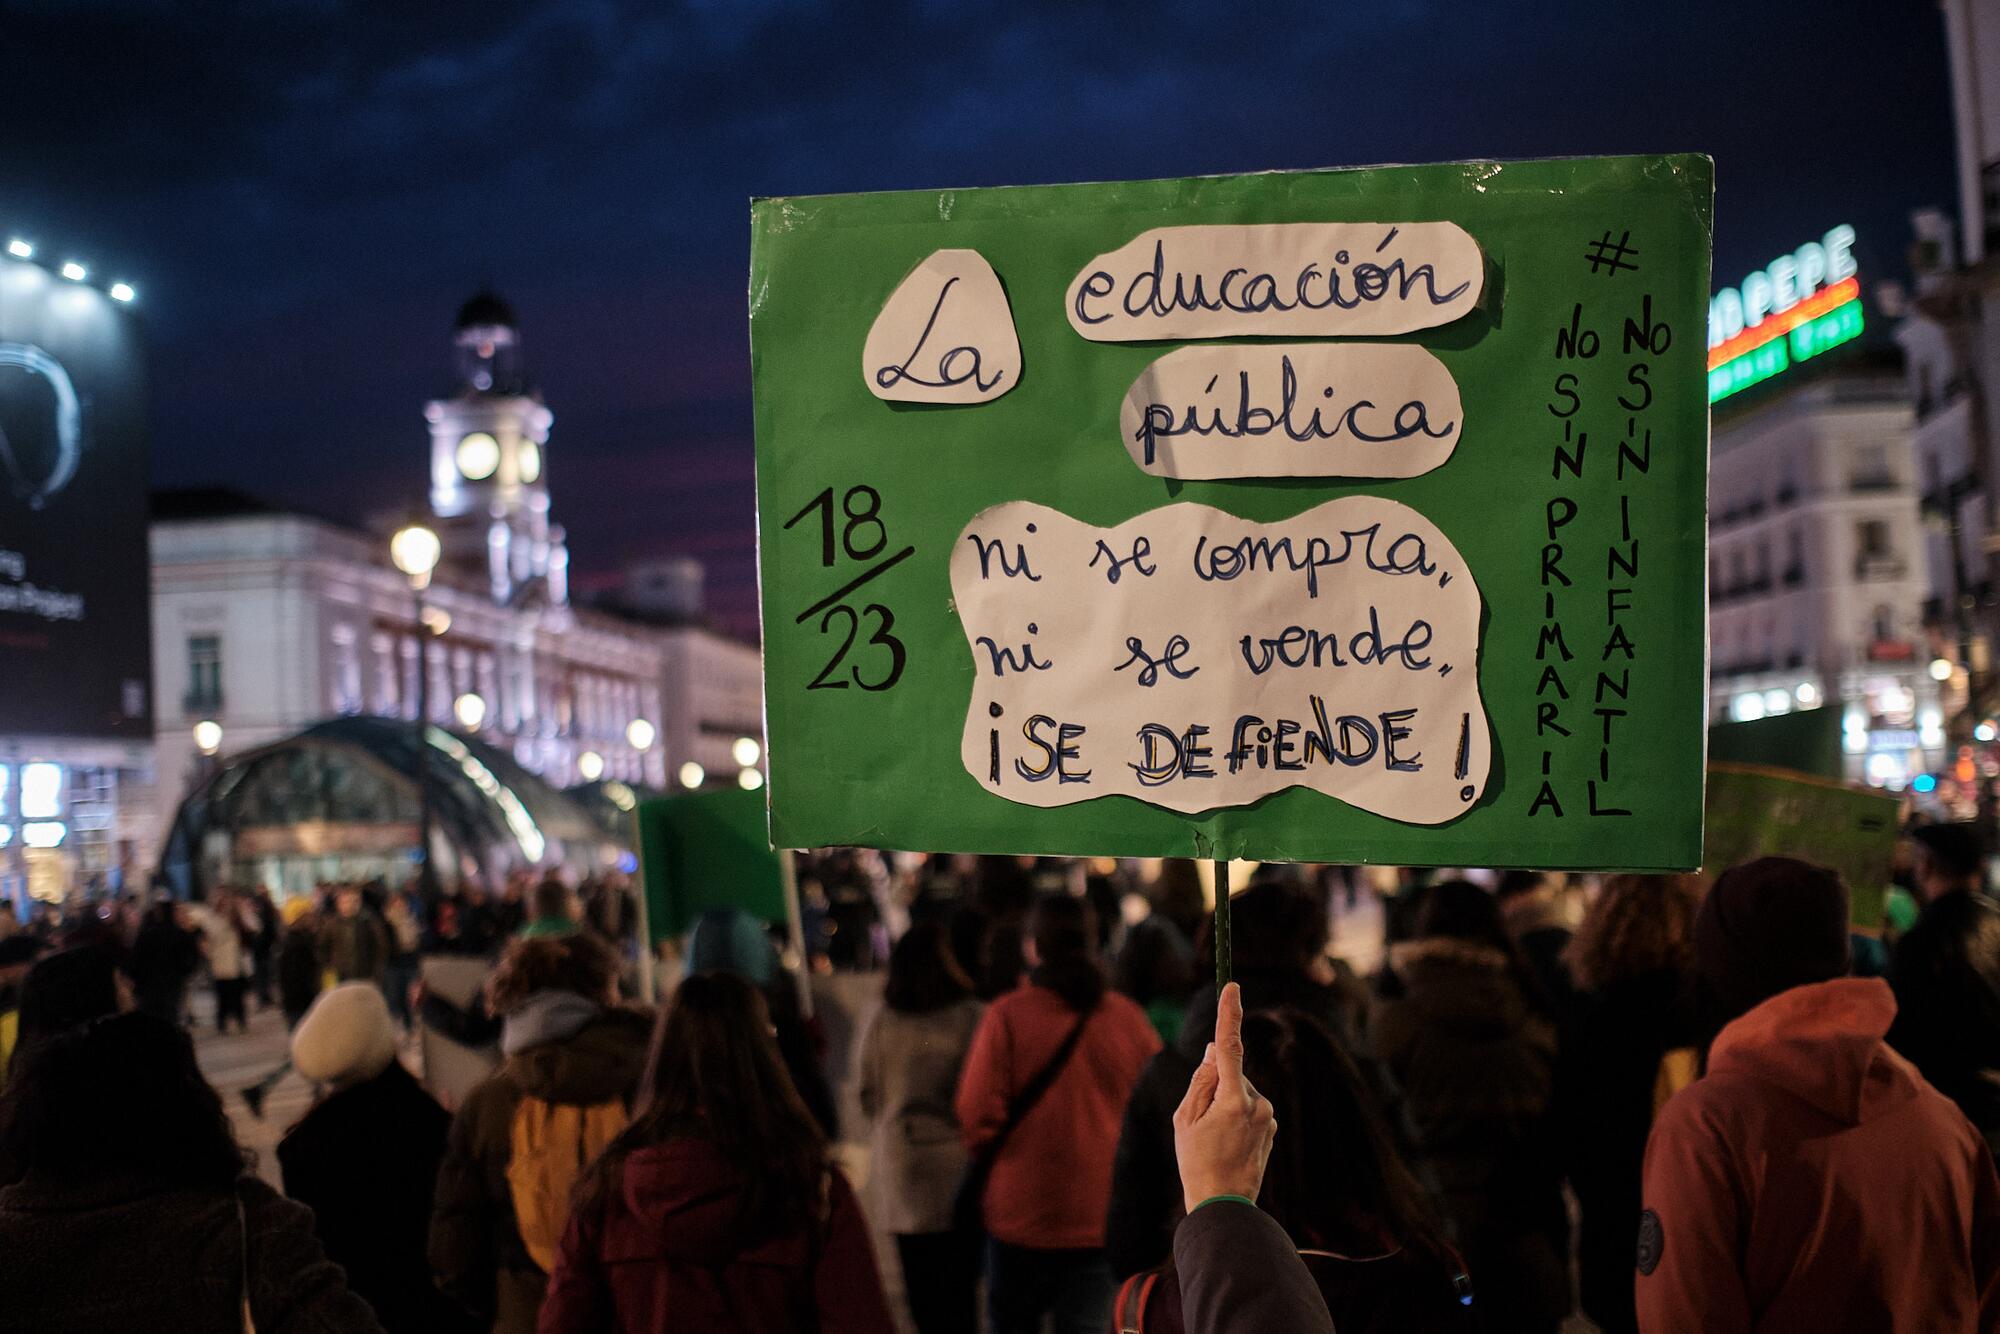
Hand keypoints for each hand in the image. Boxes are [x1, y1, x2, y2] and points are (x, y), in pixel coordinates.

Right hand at [1172, 981, 1276, 1213]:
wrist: (1224, 1205)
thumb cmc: (1197, 1162)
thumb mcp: (1185, 1118)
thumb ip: (1200, 1080)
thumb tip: (1214, 1052)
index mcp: (1234, 1099)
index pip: (1231, 1046)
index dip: (1230, 1014)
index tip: (1232, 986)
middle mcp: (1258, 1103)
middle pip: (1231, 1074)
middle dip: (1214, 1084)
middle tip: (1200, 1121)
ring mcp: (1268, 1117)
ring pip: (1240, 1091)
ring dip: (1225, 1102)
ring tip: (1214, 1138)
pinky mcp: (1272, 1128)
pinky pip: (1249, 1108)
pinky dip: (1236, 1116)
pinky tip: (1227, 1144)